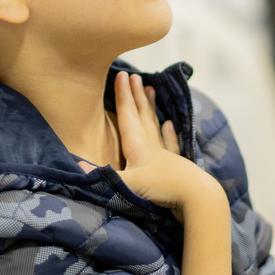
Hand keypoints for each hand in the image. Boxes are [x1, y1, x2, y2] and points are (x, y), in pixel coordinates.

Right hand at [82, 72, 220, 218]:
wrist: (198, 199)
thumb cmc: (162, 189)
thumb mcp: (128, 184)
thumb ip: (103, 177)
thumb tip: (76, 166)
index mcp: (138, 147)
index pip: (128, 116)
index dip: (123, 95)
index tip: (122, 74)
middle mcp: (152, 147)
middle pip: (142, 116)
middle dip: (136, 96)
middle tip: (135, 76)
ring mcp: (166, 156)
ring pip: (155, 127)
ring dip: (151, 108)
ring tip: (151, 90)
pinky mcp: (177, 168)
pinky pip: (171, 145)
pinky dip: (169, 134)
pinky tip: (170, 125)